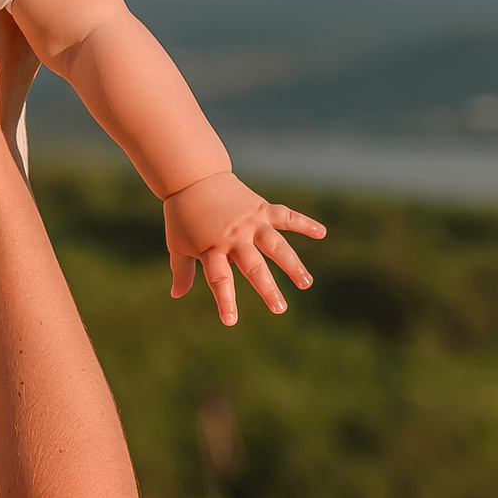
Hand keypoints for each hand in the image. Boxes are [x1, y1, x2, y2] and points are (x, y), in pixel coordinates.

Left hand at [163, 172, 325, 323]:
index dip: (225, 300)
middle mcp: (233, 237)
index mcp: (211, 248)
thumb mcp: (177, 244)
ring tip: (306, 283)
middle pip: (252, 266)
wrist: (194, 177)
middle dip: (267, 288)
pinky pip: (286, 216)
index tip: (231, 321)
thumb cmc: (182, 215)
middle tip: (280, 308)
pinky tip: (321, 233)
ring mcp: (250, 222)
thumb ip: (182, 271)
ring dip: (292, 264)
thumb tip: (175, 295)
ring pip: (275, 246)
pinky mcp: (261, 209)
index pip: (219, 280)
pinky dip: (304, 223)